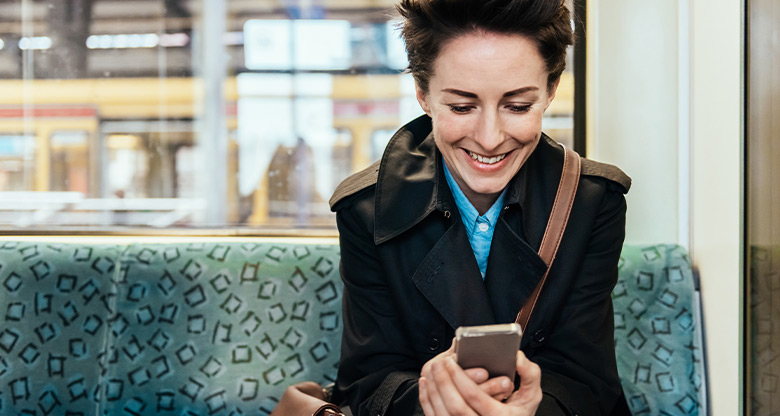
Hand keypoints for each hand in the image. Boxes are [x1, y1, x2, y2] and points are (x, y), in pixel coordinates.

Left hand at [419, 348, 541, 415]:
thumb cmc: (518, 413)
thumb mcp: (531, 395)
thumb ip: (530, 374)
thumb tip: (517, 357)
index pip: (475, 398)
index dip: (461, 378)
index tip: (452, 360)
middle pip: (456, 407)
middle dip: (444, 382)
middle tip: (439, 362)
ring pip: (442, 414)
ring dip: (433, 389)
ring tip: (432, 369)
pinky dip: (427, 399)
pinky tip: (426, 382)